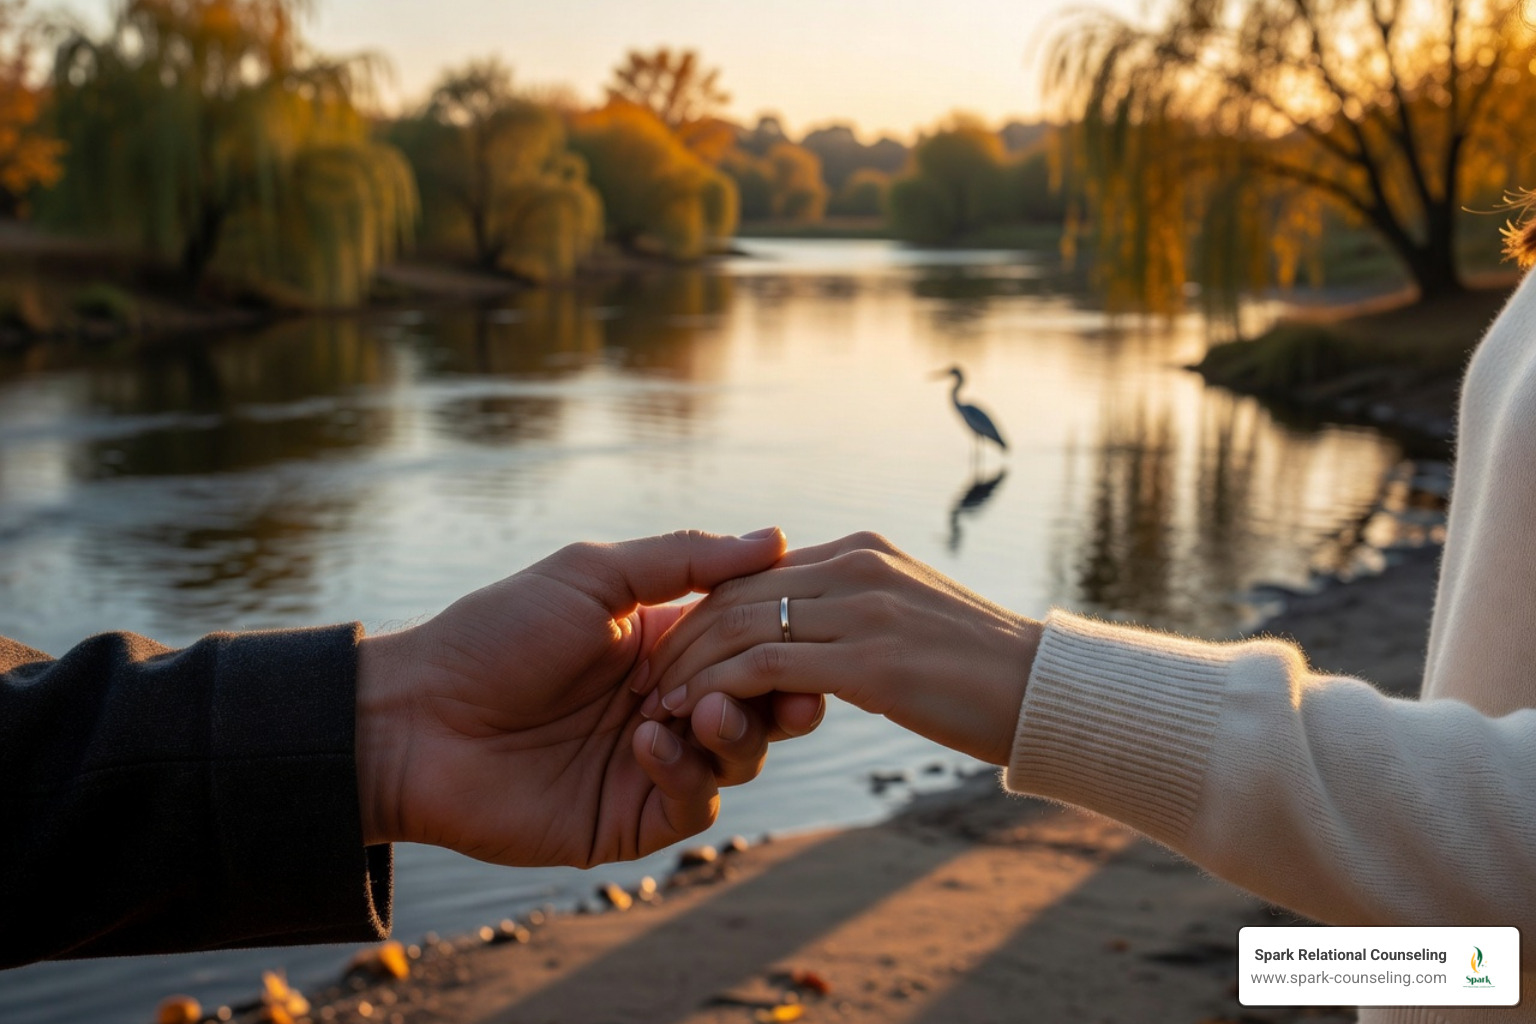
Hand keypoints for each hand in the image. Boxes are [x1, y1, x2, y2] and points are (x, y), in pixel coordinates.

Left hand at [353, 529, 825, 867]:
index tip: (803, 626)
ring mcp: (652, 764)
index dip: (782, 638)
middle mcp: (668, 703)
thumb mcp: (591, 576)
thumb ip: (684, 558)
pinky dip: (687, 772)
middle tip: (784, 689)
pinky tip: (648, 742)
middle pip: (762, 705)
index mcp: (664, 644)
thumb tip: (779, 536)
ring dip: (736, 731)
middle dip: (781, 695)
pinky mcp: (631, 819)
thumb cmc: (494, 635)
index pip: (752, 643)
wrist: (416, 721)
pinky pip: (694, 803)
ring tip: (700, 711)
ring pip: (740, 757)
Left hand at [638, 532, 1042, 765]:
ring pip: (741, 626)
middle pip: (736, 594)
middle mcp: (856, 568)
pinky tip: (691, 720)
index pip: (756, 573)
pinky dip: (717, 690)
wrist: (1056, 697)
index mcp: (862, 553)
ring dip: (689, 667)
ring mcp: (864, 609)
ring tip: (655, 706)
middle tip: (644, 684)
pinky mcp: (870, 662)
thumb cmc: (988, 671)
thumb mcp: (913, 617)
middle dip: (681, 639)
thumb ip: (854, 605)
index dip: (704, 612)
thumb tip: (806, 627)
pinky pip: (765, 666)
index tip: (671, 653)